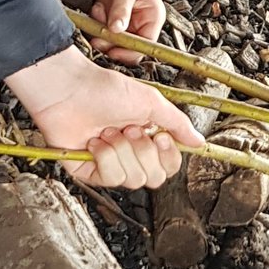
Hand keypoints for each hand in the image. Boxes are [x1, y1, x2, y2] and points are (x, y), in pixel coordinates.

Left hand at [5, 47, 203, 187]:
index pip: (169, 167)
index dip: (167, 155)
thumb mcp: (151, 103)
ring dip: (123, 152)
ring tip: (110, 131)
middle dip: (143, 152)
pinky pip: (110, 179)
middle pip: (154, 178)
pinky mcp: (89, 171)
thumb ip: (177, 124)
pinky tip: (96, 140)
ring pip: (133, 180)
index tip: (159, 135)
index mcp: (147, 139)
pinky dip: (105, 157)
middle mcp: (130, 154)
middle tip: (129, 129)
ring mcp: (109, 164)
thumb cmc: (104, 89)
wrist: (69, 88)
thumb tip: (199, 142)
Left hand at [90, 0, 166, 63]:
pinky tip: (98, 8)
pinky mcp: (111, 16)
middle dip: (112, 41)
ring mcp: (125, 19)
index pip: (146, 44)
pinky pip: (102, 27)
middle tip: (99, 38)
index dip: (130, 51)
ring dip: (101, 29)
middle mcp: (140, 20)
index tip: (115, 51)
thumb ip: (122, 10)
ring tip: (99, 13)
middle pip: (127, 45)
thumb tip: (117, 29)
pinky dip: (96, 20)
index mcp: (153, 16)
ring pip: (112, 38)